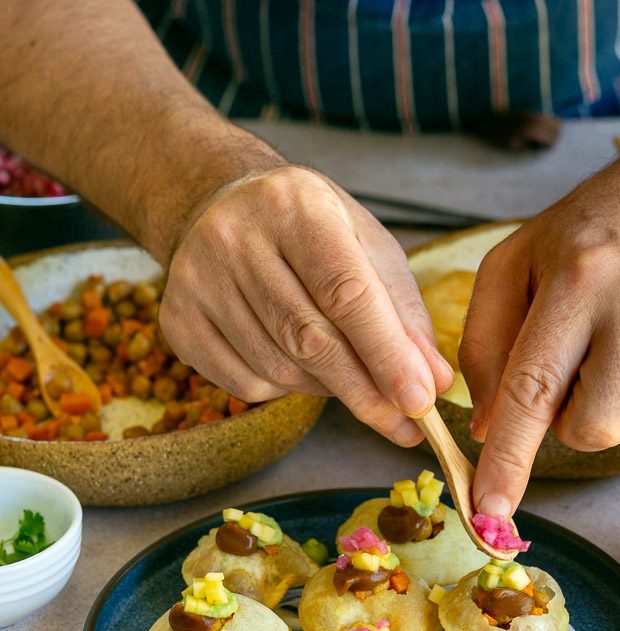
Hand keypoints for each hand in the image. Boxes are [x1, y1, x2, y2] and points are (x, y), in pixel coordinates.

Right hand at [159, 166, 452, 444]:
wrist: (218, 204)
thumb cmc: (308, 229)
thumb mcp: (366, 246)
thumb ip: (403, 312)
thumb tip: (432, 383)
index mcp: (295, 205)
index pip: (345, 292)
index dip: (386, 354)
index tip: (420, 401)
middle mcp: (236, 237)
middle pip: (309, 340)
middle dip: (365, 392)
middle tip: (405, 426)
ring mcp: (197, 281)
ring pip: (279, 369)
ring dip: (329, 390)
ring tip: (350, 377)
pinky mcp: (177, 321)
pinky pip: (246, 384)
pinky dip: (286, 390)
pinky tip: (299, 366)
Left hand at [461, 89, 619, 517]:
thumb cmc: (599, 223)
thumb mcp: (518, 259)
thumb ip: (488, 341)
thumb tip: (487, 428)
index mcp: (575, 280)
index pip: (532, 388)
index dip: (508, 461)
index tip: (490, 515)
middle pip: (591, 429)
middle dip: (569, 423)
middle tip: (575, 374)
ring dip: (618, 414)